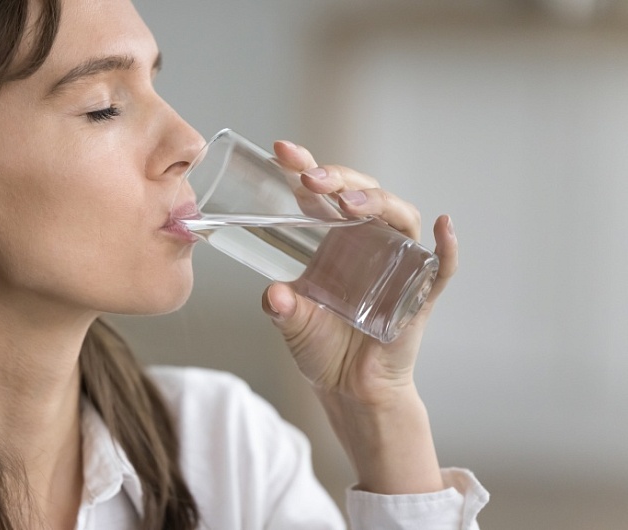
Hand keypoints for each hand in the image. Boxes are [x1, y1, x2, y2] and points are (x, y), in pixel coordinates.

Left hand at [262, 140, 457, 492]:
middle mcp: (367, 242)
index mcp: (332, 239)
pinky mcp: (420, 293)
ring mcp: (397, 264)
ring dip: (378, 202)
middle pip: (362, 193)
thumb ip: (281, 307)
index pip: (322, 193)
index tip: (284, 150)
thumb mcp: (292, 322)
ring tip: (350, 203)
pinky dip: (447, 246)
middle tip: (311, 179)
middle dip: (339, 179)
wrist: (350, 389)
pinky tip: (444, 227)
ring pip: (399, 218)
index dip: (307, 167)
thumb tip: (276, 294)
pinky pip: (442, 265)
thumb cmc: (322, 347)